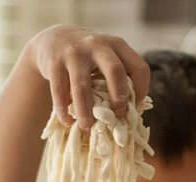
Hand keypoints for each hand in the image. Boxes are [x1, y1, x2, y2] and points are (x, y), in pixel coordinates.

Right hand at [26, 25, 149, 129]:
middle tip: (117, 115)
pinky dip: (63, 109)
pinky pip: (59, 90)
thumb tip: (130, 117)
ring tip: (86, 127)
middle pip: (115, 71)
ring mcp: (74, 52)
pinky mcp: (54, 62)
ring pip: (82, 86)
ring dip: (85, 111)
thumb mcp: (107, 61)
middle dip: (119, 97)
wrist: (55, 39)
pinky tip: (67, 121)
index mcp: (117, 46)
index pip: (139, 67)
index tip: (135, 107)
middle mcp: (97, 45)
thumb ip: (120, 81)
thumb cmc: (90, 60)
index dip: (141, 90)